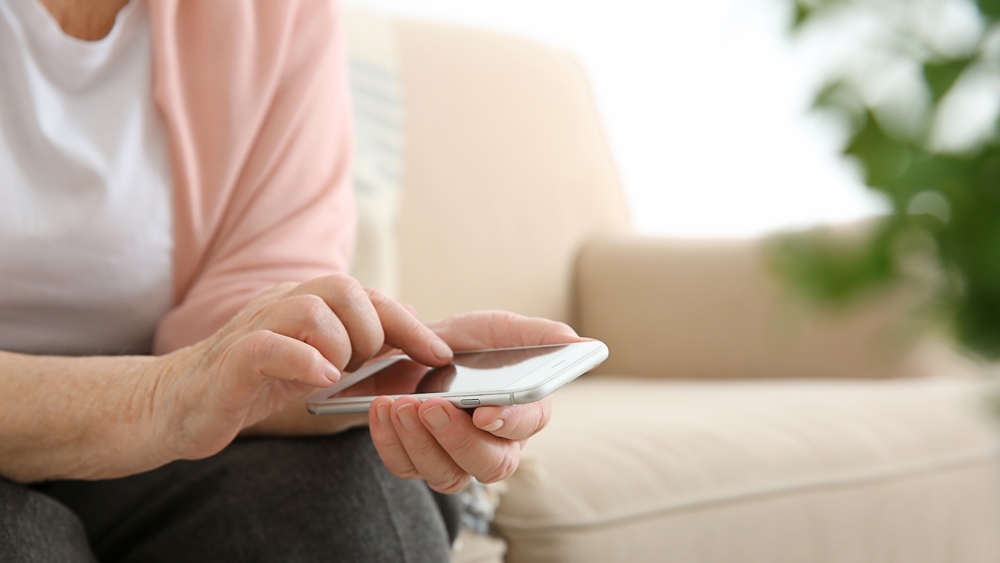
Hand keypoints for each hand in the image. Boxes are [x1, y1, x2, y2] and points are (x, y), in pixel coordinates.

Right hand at [152, 274, 452, 460]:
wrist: (176, 404)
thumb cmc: (251, 384)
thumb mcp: (315, 362)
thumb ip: (359, 345)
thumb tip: (412, 323)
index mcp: (304, 303)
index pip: (367, 297)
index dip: (409, 323)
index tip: (440, 353)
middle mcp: (280, 304)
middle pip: (343, 289)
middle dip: (371, 331)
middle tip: (365, 366)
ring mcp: (253, 328)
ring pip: (311, 309)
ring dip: (340, 346)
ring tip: (336, 375)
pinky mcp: (231, 361)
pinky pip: (269, 347)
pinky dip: (304, 361)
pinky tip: (322, 381)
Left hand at [367, 311, 583, 492]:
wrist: (409, 350)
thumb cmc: (463, 343)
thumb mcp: (496, 329)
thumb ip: (536, 335)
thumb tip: (578, 341)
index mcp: (523, 411)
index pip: (529, 425)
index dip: (510, 421)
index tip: (484, 412)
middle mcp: (494, 445)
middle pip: (490, 465)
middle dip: (458, 438)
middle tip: (430, 405)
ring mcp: (454, 459)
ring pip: (447, 475)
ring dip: (420, 441)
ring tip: (399, 403)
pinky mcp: (416, 462)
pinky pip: (405, 467)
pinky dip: (389, 441)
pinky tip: (381, 407)